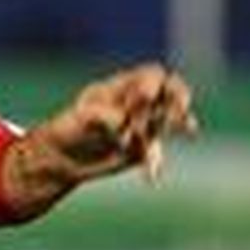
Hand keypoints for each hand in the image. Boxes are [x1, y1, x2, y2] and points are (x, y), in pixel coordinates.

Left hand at [38, 63, 197, 186]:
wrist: (61, 158)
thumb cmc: (66, 129)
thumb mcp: (80, 117)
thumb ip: (102, 113)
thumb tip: (122, 121)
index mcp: (122, 87)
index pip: (152, 74)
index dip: (154, 84)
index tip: (144, 99)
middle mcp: (138, 103)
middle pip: (171, 90)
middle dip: (177, 99)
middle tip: (178, 111)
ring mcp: (143, 125)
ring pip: (170, 120)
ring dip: (178, 123)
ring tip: (188, 129)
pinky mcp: (142, 148)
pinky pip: (155, 152)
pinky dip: (155, 162)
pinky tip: (153, 174)